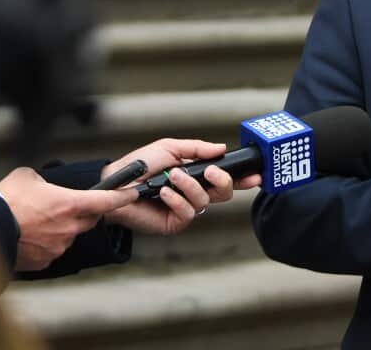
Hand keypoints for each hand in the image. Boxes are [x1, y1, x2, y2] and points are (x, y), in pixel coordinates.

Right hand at [0, 167, 135, 271]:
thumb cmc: (6, 201)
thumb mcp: (27, 177)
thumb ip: (44, 180)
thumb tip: (43, 185)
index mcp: (71, 203)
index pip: (107, 200)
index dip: (123, 196)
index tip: (133, 193)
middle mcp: (70, 226)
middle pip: (88, 219)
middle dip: (81, 213)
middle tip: (61, 206)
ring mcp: (59, 246)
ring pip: (69, 235)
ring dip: (59, 229)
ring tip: (34, 222)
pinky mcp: (46, 261)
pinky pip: (53, 250)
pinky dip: (45, 244)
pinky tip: (28, 236)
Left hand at [101, 138, 262, 235]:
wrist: (114, 184)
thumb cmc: (139, 165)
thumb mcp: (169, 148)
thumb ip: (196, 148)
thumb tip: (221, 148)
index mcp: (196, 175)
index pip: (225, 178)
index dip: (243, 179)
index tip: (256, 176)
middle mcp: (194, 193)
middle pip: (224, 193)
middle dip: (223, 181)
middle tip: (211, 172)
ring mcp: (185, 209)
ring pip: (205, 201)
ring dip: (190, 186)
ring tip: (172, 177)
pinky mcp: (174, 222)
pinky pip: (188, 213)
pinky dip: (177, 200)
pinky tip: (163, 192)